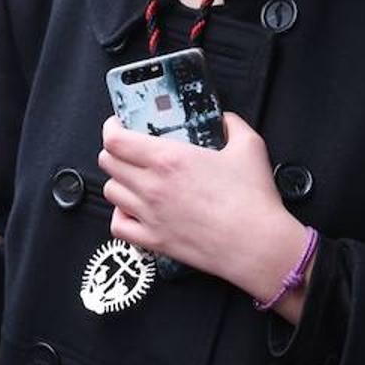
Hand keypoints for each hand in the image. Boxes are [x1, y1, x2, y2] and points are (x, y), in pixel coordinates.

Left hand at [98, 113, 309, 315]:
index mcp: (168, 158)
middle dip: (114, 151)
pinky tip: (133, 210)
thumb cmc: (252, 199)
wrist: (257, 245)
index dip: (111, 127)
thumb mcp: (249, 146)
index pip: (115, 139)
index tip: (118, 124)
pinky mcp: (154, 241)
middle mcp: (152, 185)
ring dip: (119, 181)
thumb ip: (233, 124)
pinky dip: (120, 216)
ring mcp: (150, 215)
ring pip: (111, 192)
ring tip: (134, 178)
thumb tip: (226, 119)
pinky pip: (118, 226)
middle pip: (107, 162)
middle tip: (128, 149)